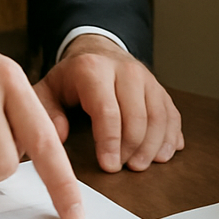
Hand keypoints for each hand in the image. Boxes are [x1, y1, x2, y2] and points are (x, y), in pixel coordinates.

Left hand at [34, 33, 183, 172]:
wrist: (96, 50)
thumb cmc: (71, 78)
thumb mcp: (47, 90)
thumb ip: (47, 112)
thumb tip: (60, 136)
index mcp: (93, 70)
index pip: (107, 111)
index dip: (110, 142)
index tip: (109, 166)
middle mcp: (125, 71)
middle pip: (137, 117)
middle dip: (132, 149)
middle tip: (123, 168)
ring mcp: (147, 78)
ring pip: (159, 117)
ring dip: (153, 147)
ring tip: (140, 165)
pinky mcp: (160, 88)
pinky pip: (172, 114)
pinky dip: (171, 137)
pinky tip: (162, 154)